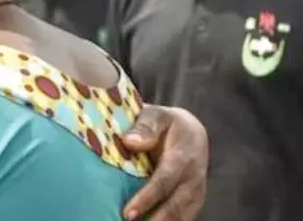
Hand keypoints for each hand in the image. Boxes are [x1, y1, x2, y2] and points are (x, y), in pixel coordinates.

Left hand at [122, 105, 207, 219]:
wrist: (191, 132)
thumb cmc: (166, 123)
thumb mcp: (157, 115)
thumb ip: (145, 127)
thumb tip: (130, 142)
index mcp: (183, 156)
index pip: (165, 181)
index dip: (147, 198)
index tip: (128, 212)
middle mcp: (193, 178)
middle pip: (176, 205)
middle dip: (155, 219)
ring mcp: (196, 192)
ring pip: (182, 215)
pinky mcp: (193, 202)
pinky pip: (183, 217)